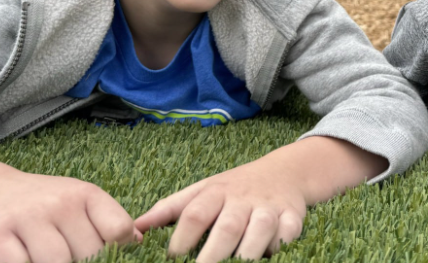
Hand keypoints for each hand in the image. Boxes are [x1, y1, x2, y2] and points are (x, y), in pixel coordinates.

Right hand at [0, 170, 141, 262]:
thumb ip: (108, 222)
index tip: (107, 258)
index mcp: (86, 194)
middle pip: (89, 254)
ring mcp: (28, 217)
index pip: (118, 229)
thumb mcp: (80, 202)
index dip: (117, 252)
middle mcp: (59, 202)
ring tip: (53, 262)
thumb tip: (137, 242)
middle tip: (76, 261)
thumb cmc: (45, 204)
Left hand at [135, 157, 306, 262]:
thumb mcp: (201, 191)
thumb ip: (169, 210)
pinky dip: (281, 245)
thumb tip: (134, 230)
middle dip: (213, 254)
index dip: (182, 238)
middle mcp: (242, 199)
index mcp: (215, 192)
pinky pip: (288, 233)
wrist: (283, 172)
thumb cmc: (233, 189)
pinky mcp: (293, 216)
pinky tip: (271, 256)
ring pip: (260, 229)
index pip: (195, 214)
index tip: (171, 259)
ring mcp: (269, 207)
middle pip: (227, 227)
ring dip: (248, 253)